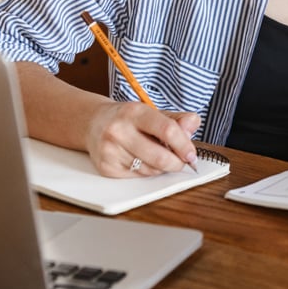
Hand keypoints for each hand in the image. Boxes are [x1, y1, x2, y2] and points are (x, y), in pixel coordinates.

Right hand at [85, 101, 201, 176]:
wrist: (94, 123)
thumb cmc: (129, 118)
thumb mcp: (153, 112)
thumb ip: (177, 119)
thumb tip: (193, 125)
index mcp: (135, 112)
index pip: (166, 130)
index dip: (184, 145)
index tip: (192, 154)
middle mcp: (119, 131)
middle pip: (159, 156)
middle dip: (176, 163)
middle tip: (183, 161)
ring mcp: (110, 151)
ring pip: (150, 170)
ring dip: (162, 167)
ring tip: (159, 155)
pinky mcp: (106, 168)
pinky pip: (138, 176)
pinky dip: (147, 171)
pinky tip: (143, 160)